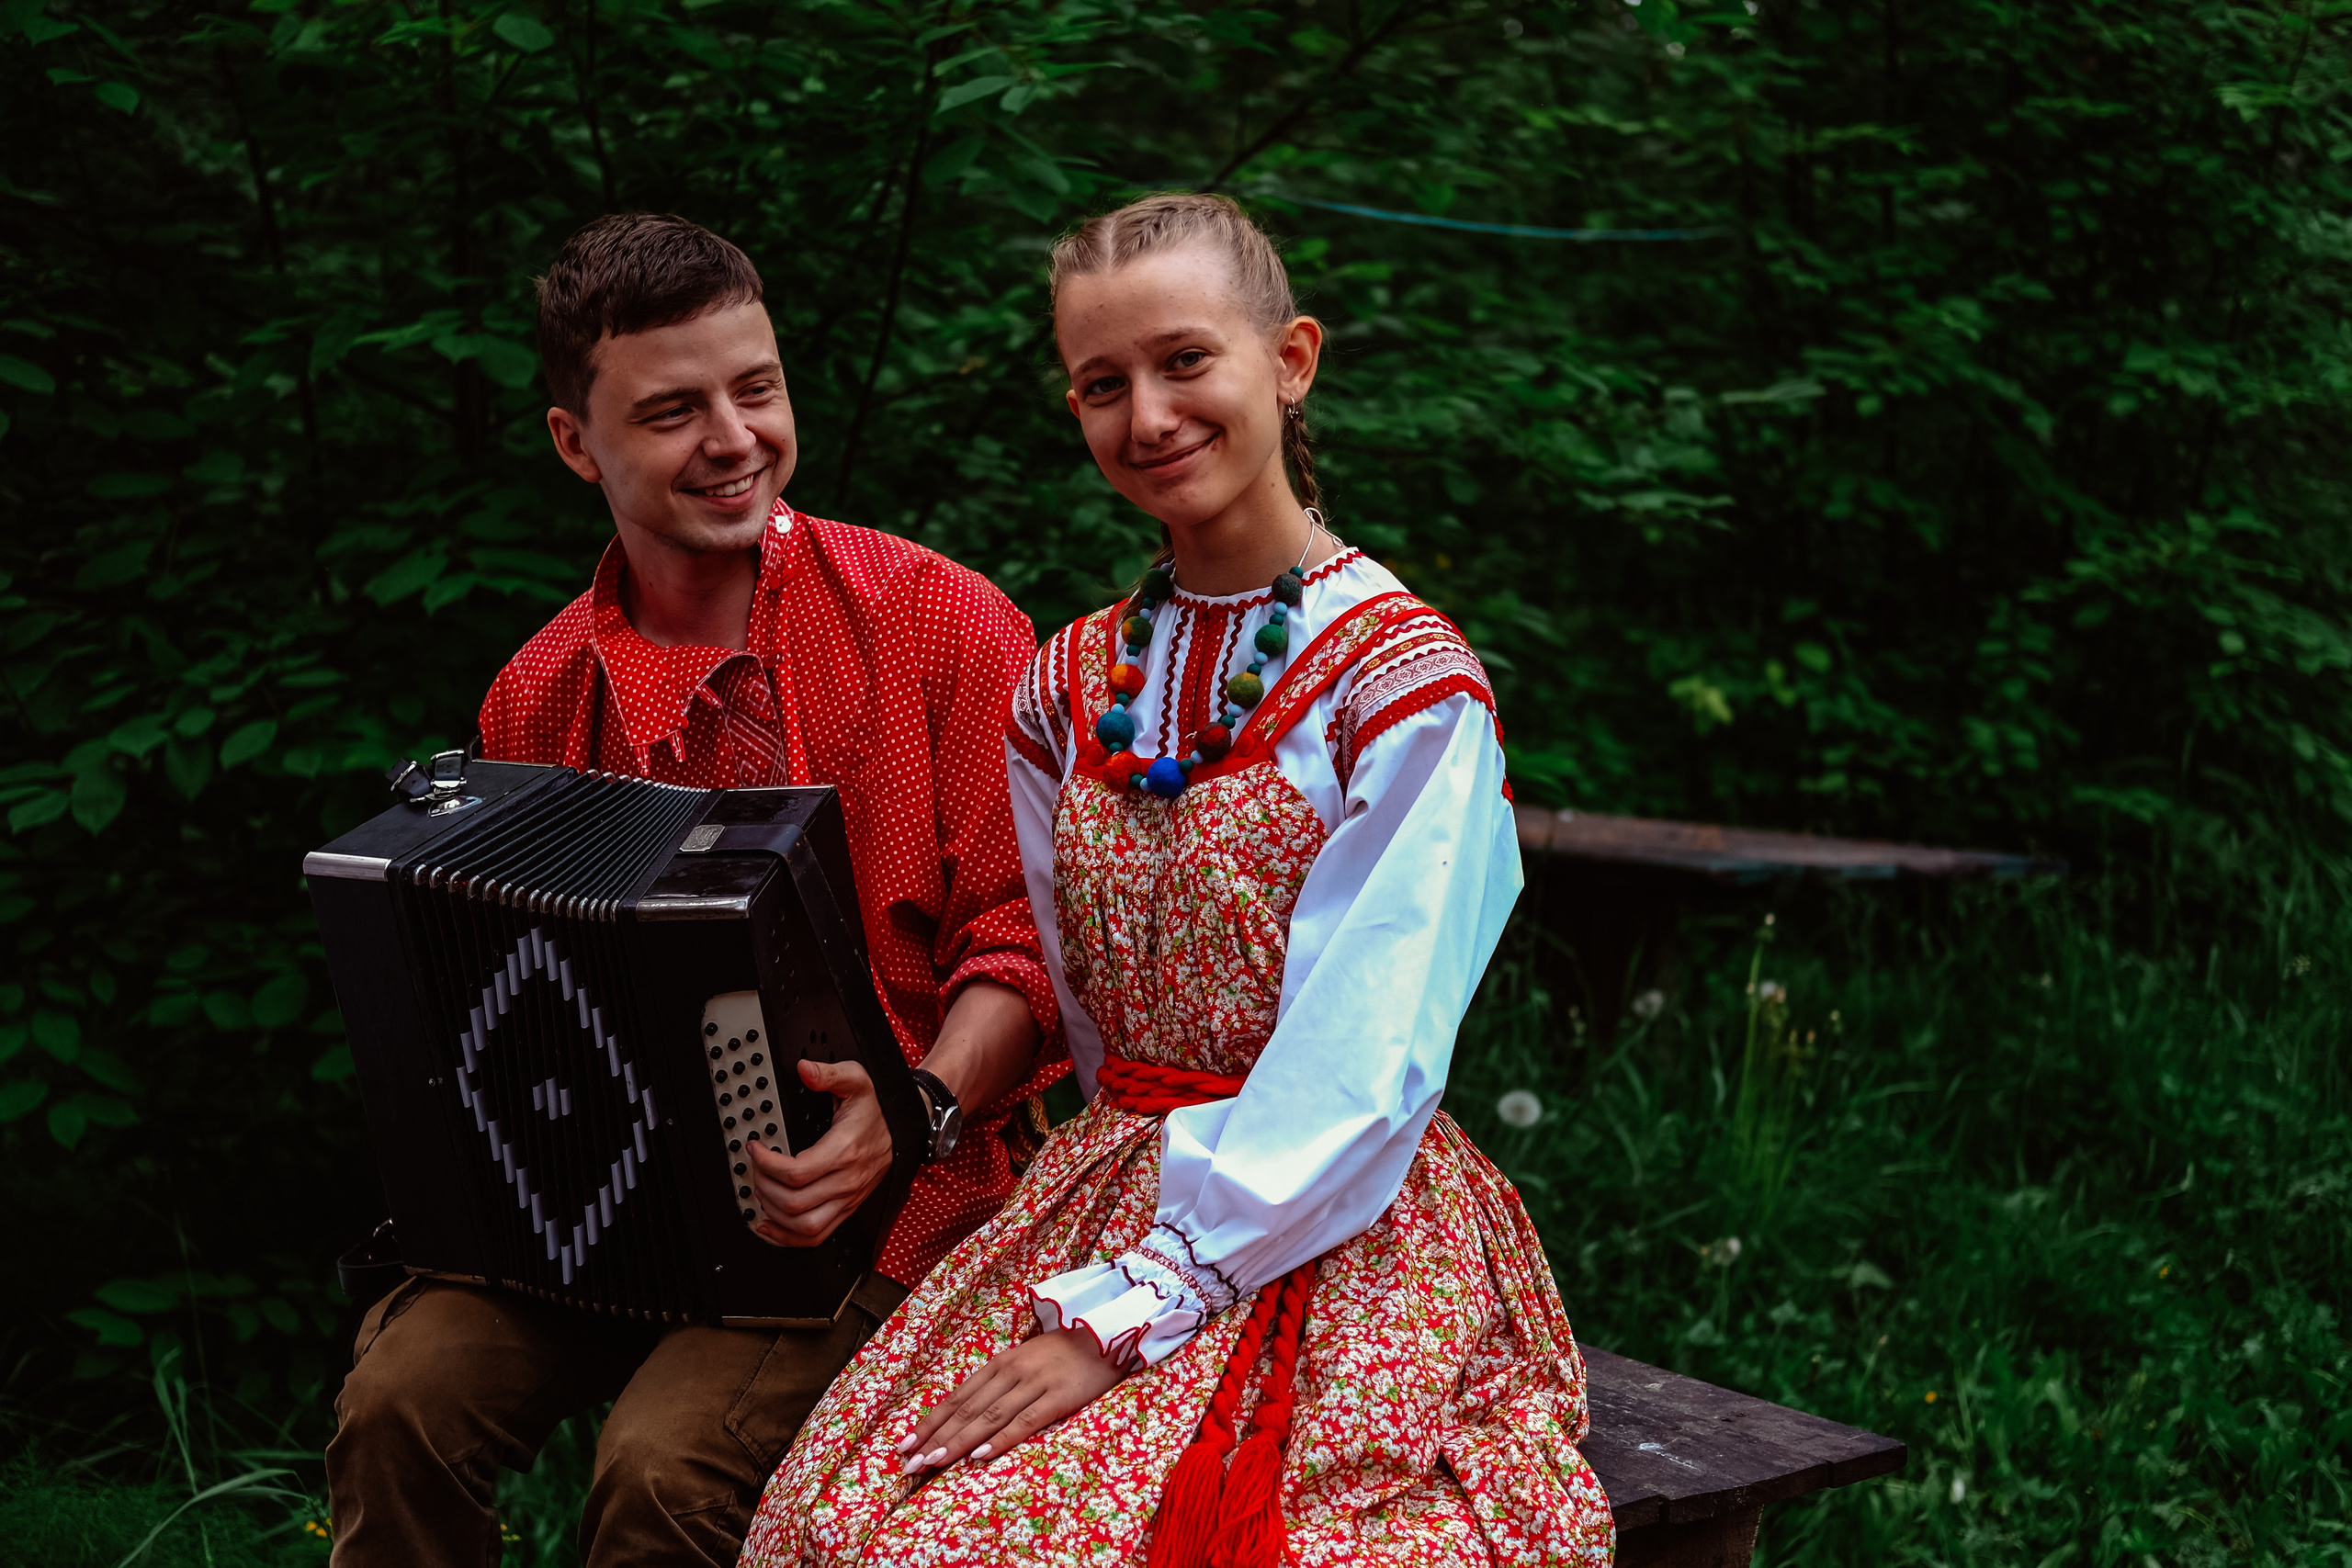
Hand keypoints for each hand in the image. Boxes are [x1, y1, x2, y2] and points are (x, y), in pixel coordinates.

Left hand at [744, 1059, 890, 1247]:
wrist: (907, 1126)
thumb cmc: (879, 1108)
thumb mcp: (857, 1080)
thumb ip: (828, 1074)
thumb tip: (804, 1069)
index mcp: (844, 1151)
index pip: (796, 1173)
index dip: (766, 1163)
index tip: (756, 1148)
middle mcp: (846, 1180)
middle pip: (794, 1203)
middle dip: (764, 1186)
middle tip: (755, 1167)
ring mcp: (848, 1198)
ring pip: (804, 1226)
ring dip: (774, 1213)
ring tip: (761, 1191)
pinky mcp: (847, 1208)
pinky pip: (816, 1236)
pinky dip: (789, 1237)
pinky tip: (771, 1224)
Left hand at [897, 1327, 1126, 1474]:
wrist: (1108, 1332)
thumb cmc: (1064, 1353)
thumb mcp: (1025, 1362)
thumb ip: (999, 1385)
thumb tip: (965, 1417)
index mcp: (999, 1364)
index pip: (956, 1397)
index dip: (929, 1422)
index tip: (904, 1446)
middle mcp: (1011, 1371)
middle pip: (965, 1409)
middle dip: (934, 1438)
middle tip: (909, 1465)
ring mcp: (1034, 1383)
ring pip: (988, 1417)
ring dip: (958, 1442)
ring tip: (933, 1463)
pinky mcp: (1058, 1396)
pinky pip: (1025, 1421)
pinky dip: (1000, 1439)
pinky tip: (980, 1455)